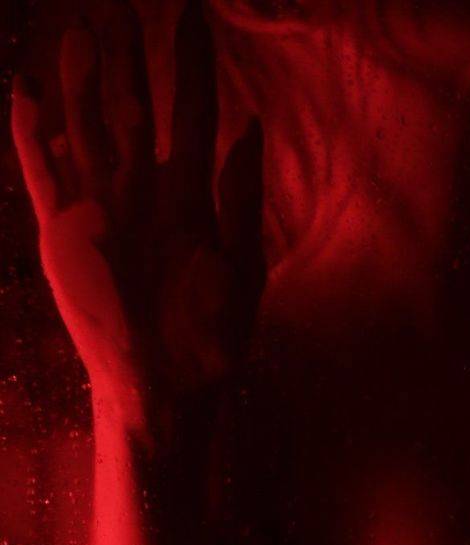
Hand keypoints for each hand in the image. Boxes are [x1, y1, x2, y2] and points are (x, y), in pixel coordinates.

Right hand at [11, 0, 263, 424]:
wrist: (168, 388)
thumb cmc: (212, 339)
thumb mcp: (241, 270)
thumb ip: (240, 200)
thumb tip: (249, 126)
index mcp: (192, 197)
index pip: (192, 114)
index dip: (191, 64)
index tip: (193, 12)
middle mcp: (144, 194)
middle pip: (134, 110)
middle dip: (130, 61)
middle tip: (125, 9)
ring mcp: (103, 210)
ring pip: (88, 131)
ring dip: (82, 84)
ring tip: (81, 34)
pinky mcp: (67, 236)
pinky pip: (46, 176)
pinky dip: (34, 137)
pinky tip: (28, 94)